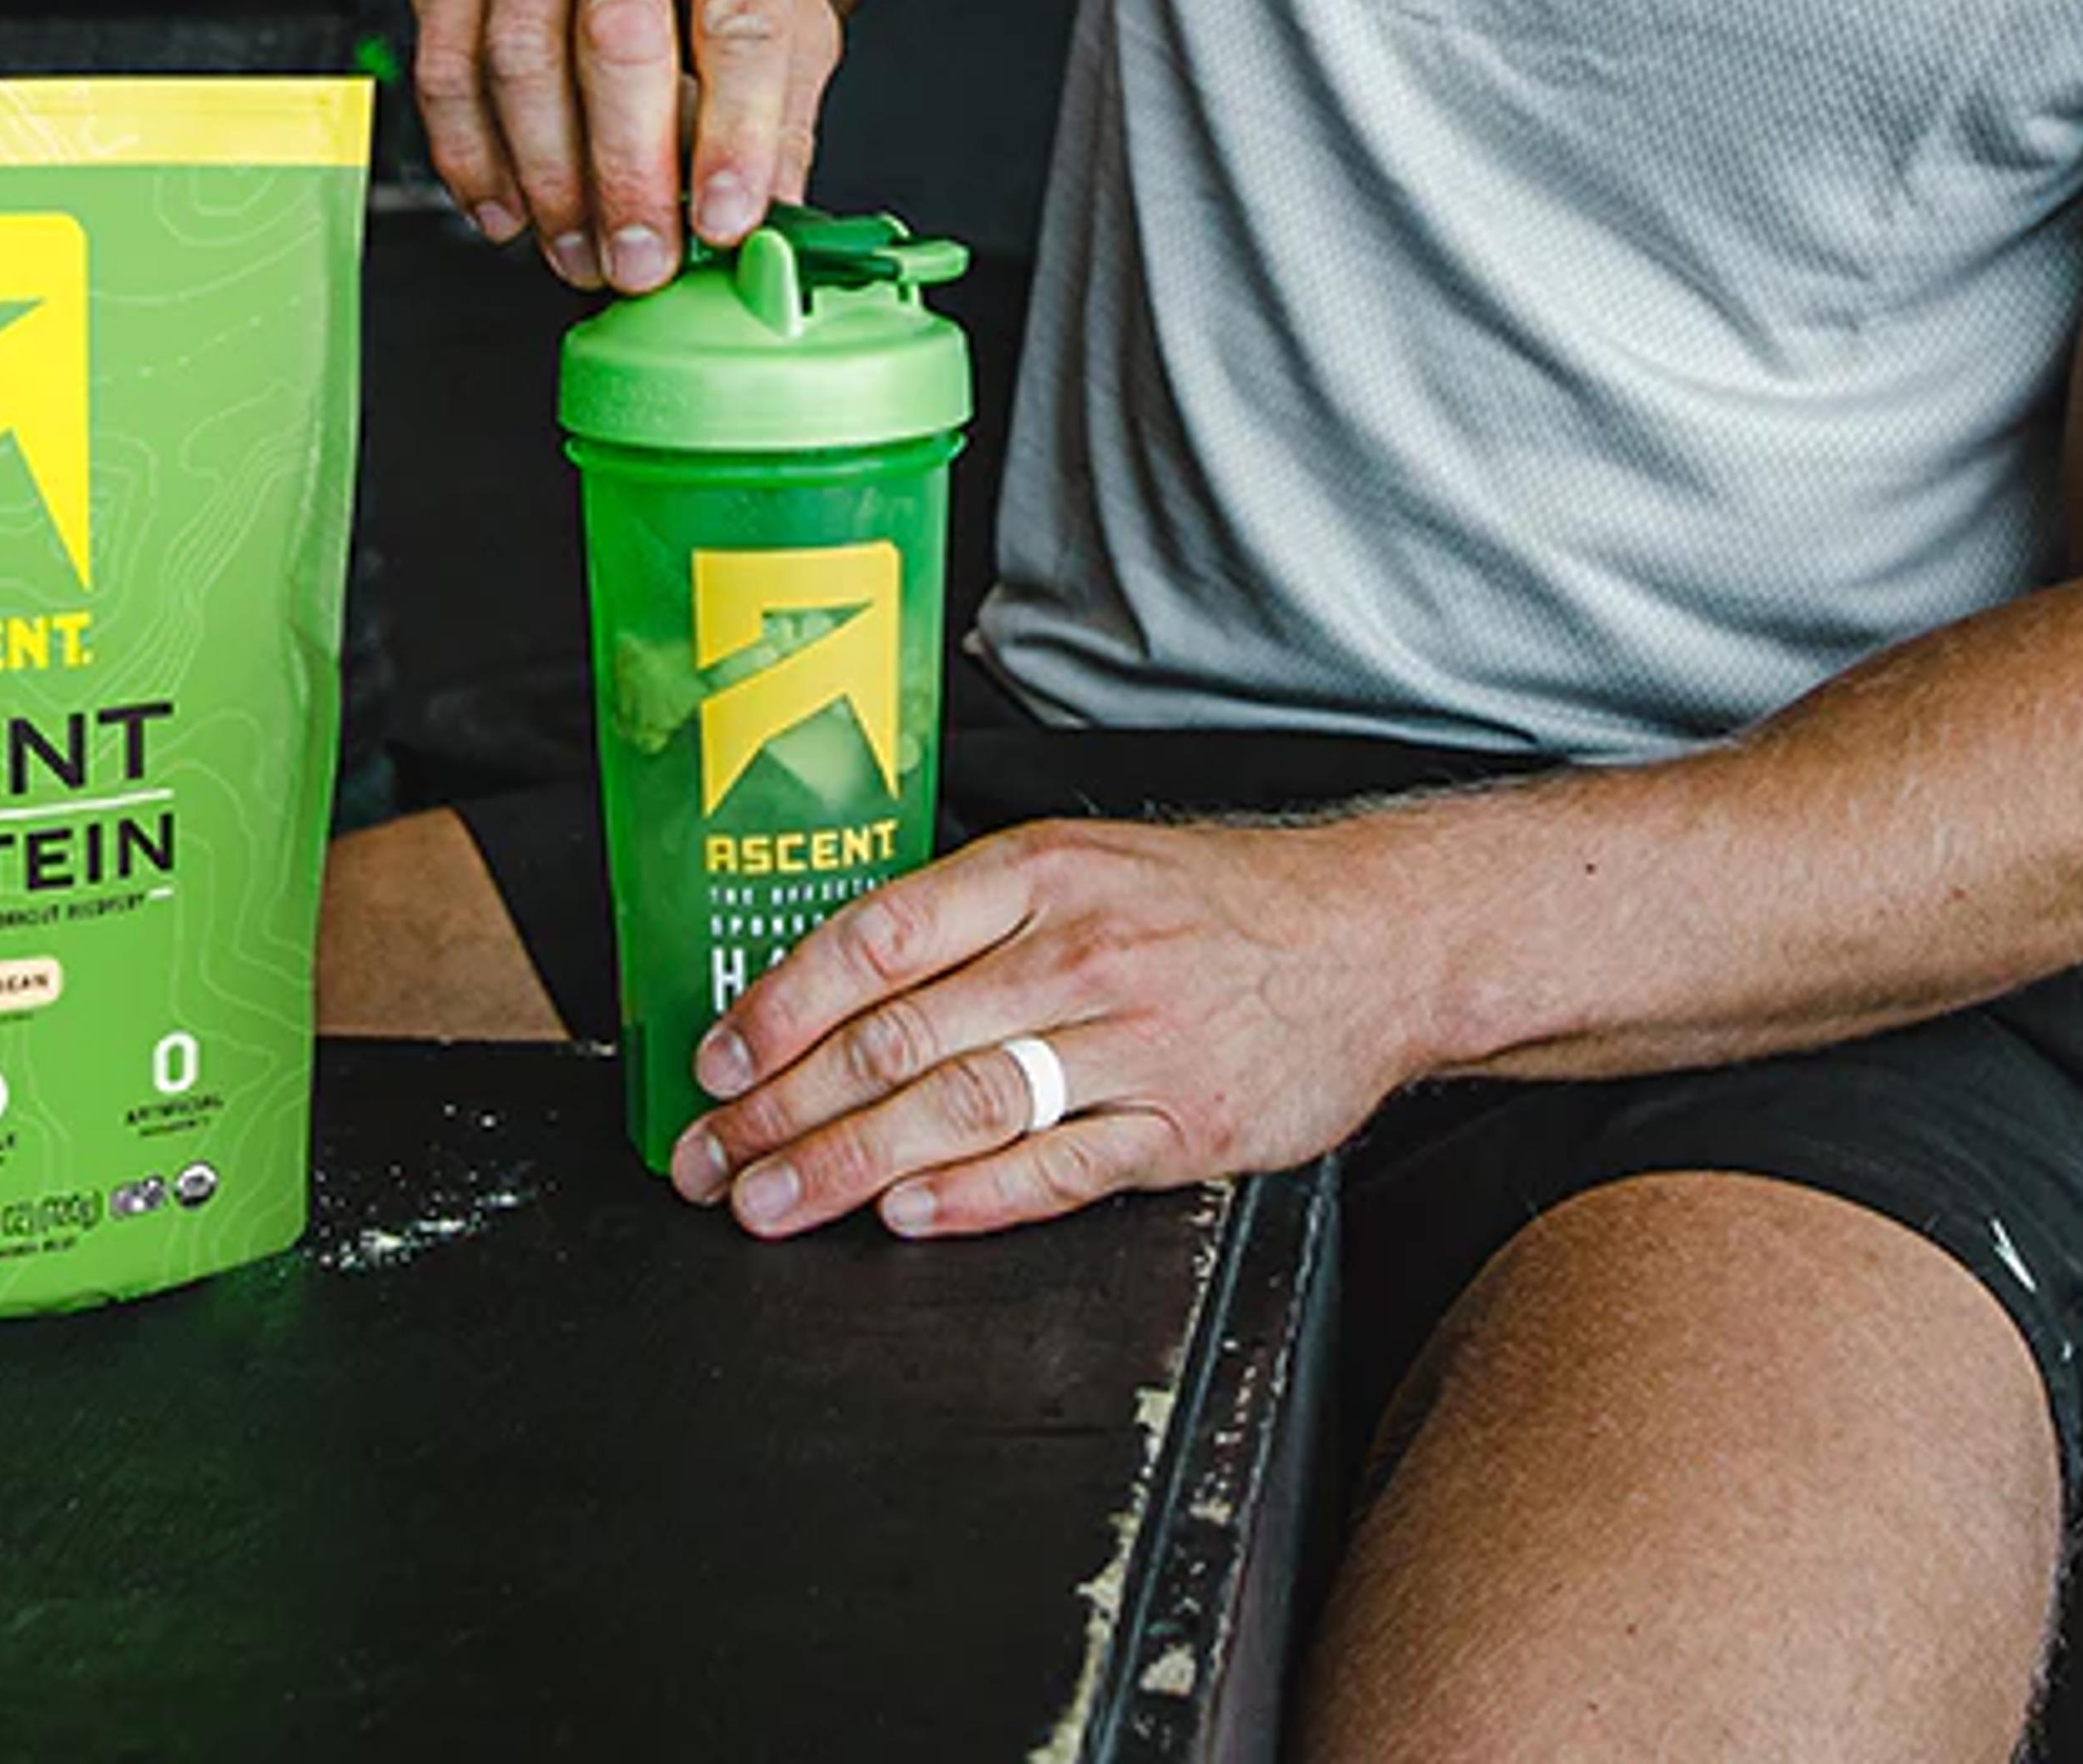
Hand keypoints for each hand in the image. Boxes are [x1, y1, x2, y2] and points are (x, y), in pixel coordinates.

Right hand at [408, 0, 842, 293]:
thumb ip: (783, 111)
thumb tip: (770, 220)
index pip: (737, 22)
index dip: (732, 134)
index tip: (725, 221)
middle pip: (616, 39)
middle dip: (625, 173)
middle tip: (640, 262)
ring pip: (518, 58)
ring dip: (546, 181)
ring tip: (580, 251)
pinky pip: (446, 61)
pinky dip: (472, 155)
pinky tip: (508, 209)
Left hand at [668, 815, 1429, 1239]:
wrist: (1372, 937)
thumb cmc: (1209, 904)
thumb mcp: (1085, 865)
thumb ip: (970, 917)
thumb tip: (829, 984)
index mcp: (1041, 871)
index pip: (878, 937)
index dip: (782, 1006)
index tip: (716, 1063)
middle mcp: (1079, 949)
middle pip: (901, 1036)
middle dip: (785, 1107)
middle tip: (710, 1158)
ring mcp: (1135, 1040)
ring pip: (962, 1106)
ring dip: (848, 1163)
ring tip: (772, 1201)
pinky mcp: (1185, 1125)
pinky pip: (1060, 1169)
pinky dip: (975, 1198)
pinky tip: (907, 1216)